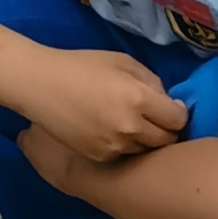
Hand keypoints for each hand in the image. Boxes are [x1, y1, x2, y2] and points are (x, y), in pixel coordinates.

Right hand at [22, 45, 187, 162]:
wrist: (39, 86)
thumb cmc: (81, 66)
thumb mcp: (122, 62)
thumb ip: (151, 81)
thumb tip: (168, 101)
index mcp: (139, 99)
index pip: (178, 119)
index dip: (177, 113)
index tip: (169, 107)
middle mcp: (131, 127)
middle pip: (166, 140)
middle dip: (165, 129)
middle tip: (153, 119)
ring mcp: (115, 145)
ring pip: (146, 151)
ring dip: (144, 140)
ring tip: (129, 125)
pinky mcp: (99, 157)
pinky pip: (124, 156)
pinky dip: (124, 146)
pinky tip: (110, 132)